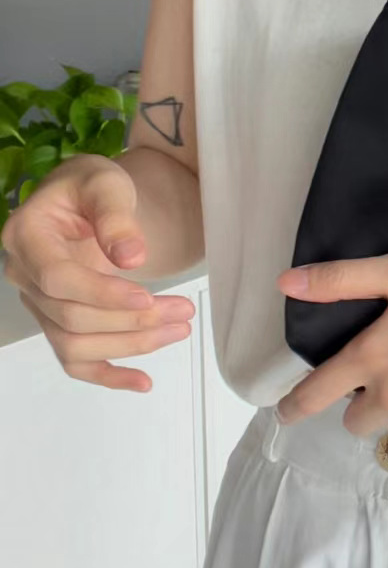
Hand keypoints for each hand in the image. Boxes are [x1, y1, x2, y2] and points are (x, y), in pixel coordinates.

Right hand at [1, 154, 194, 390]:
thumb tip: (131, 257)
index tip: (147, 294)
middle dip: (132, 319)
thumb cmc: (93, 187)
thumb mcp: (108, 185)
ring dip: (131, 345)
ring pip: (75, 344)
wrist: (87, 200)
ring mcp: (38, 303)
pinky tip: (143, 382)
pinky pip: (75, 361)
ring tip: (179, 329)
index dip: (102, 292)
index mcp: (26, 236)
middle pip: (71, 316)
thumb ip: (116, 216)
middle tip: (183, 310)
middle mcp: (23, 274)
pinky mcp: (56, 322)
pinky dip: (108, 375)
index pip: (58, 278)